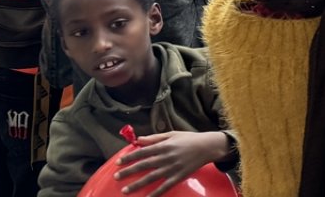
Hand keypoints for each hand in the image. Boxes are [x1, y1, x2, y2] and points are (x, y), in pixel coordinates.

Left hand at [113, 130, 230, 196]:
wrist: (208, 147)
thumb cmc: (189, 139)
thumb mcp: (172, 134)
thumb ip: (154, 138)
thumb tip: (138, 140)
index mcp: (164, 145)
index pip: (142, 152)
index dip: (129, 157)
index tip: (118, 162)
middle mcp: (166, 157)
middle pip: (144, 165)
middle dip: (128, 171)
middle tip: (116, 177)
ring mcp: (173, 168)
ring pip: (151, 177)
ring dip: (137, 184)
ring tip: (125, 190)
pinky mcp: (179, 176)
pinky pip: (165, 186)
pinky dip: (155, 193)